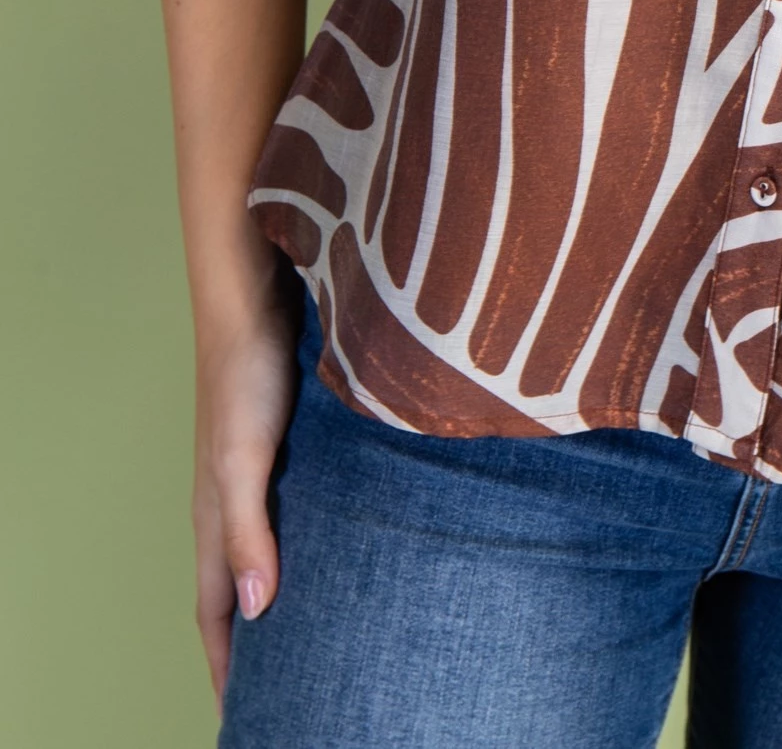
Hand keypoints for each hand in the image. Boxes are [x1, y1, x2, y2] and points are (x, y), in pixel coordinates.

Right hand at [191, 281, 300, 707]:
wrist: (256, 296)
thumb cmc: (244, 375)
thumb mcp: (243, 460)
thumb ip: (248, 533)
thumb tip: (257, 612)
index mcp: (214, 516)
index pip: (216, 611)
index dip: (225, 664)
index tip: (243, 715)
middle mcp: (234, 501)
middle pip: (239, 589)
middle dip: (254, 642)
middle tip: (288, 687)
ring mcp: (259, 471)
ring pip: (268, 549)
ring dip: (284, 592)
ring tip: (320, 629)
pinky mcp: (288, 443)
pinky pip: (293, 510)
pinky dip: (309, 541)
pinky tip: (344, 543)